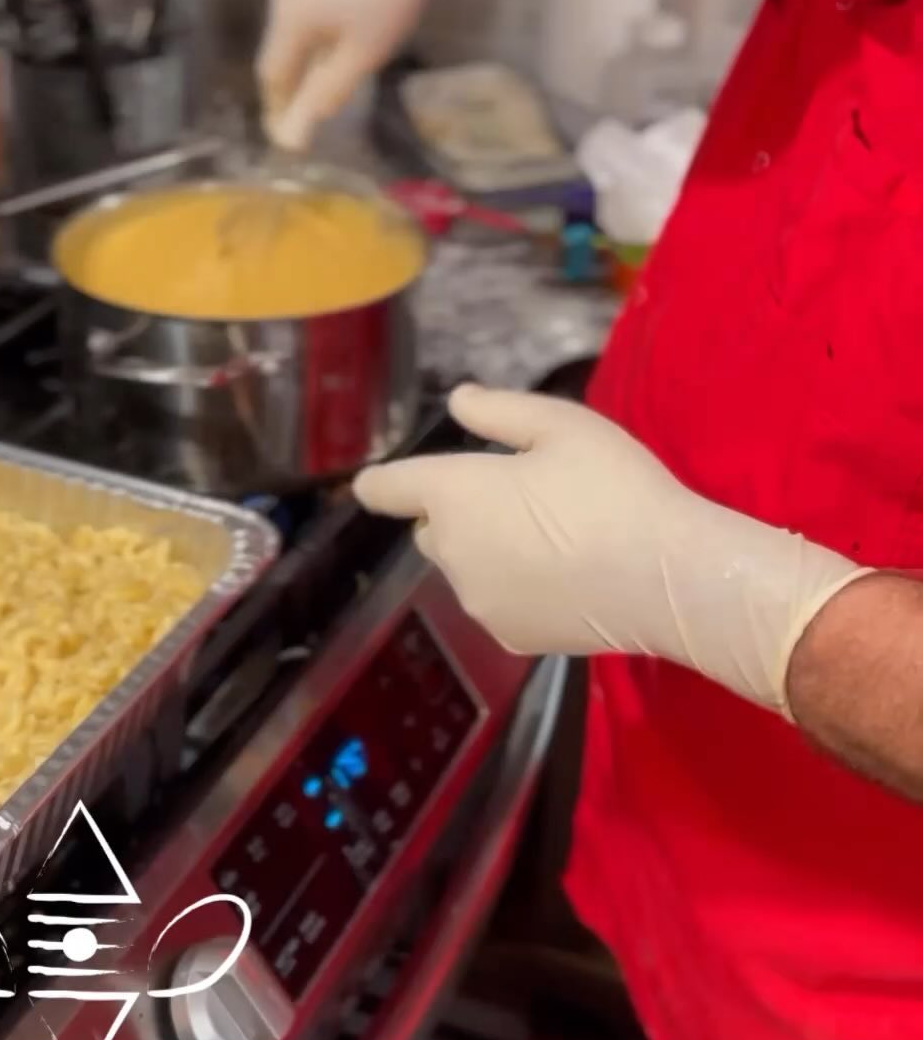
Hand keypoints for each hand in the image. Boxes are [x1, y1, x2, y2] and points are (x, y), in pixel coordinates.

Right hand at [257, 0, 501, 149]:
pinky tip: (346, 11)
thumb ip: (328, 91)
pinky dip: (317, 10)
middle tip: (311, 98)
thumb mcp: (364, 54)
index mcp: (288, 17)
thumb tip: (301, 125)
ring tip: (332, 56)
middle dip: (294, 73)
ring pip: (293, 13)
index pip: (272, 74)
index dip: (278, 105)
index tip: (287, 129)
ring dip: (307, 40)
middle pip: (280, 42)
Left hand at [354, 386, 869, 713]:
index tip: (375, 483)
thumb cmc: (613, 487)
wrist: (665, 579)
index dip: (381, 482)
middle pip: (433, 528)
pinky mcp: (509, 637)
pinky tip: (564, 575)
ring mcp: (477, 602)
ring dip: (488, 549)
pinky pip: (496, 601)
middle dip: (459, 511)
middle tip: (523, 493)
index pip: (387, 488)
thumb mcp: (561, 425)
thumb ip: (498, 411)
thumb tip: (457, 402)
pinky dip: (514, 586)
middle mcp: (449, 552)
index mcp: (453, 495)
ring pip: (466, 566)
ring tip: (553, 535)